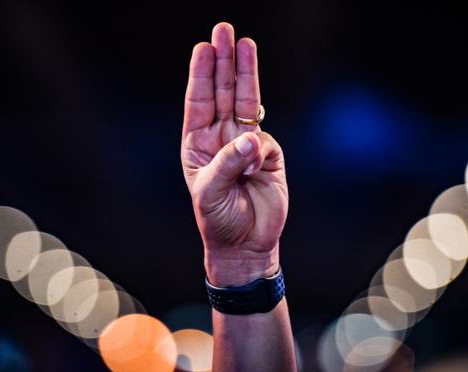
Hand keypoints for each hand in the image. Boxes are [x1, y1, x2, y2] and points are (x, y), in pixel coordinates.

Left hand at [181, 23, 287, 286]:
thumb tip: (251, 138)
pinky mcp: (269, 155)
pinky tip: (253, 169)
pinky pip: (266, 141)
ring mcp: (246, 144)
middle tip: (224, 30)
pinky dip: (260, 149)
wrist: (246, 245)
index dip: (202, 74)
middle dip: (224, 62)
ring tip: (246, 44)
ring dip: (246, 74)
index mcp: (198, 144)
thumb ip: (229, 163)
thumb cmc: (218, 220)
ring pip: (247, 103)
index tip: (204, 47)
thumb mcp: (212, 193)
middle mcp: (221, 138)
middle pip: (223, 92)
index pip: (199, 101)